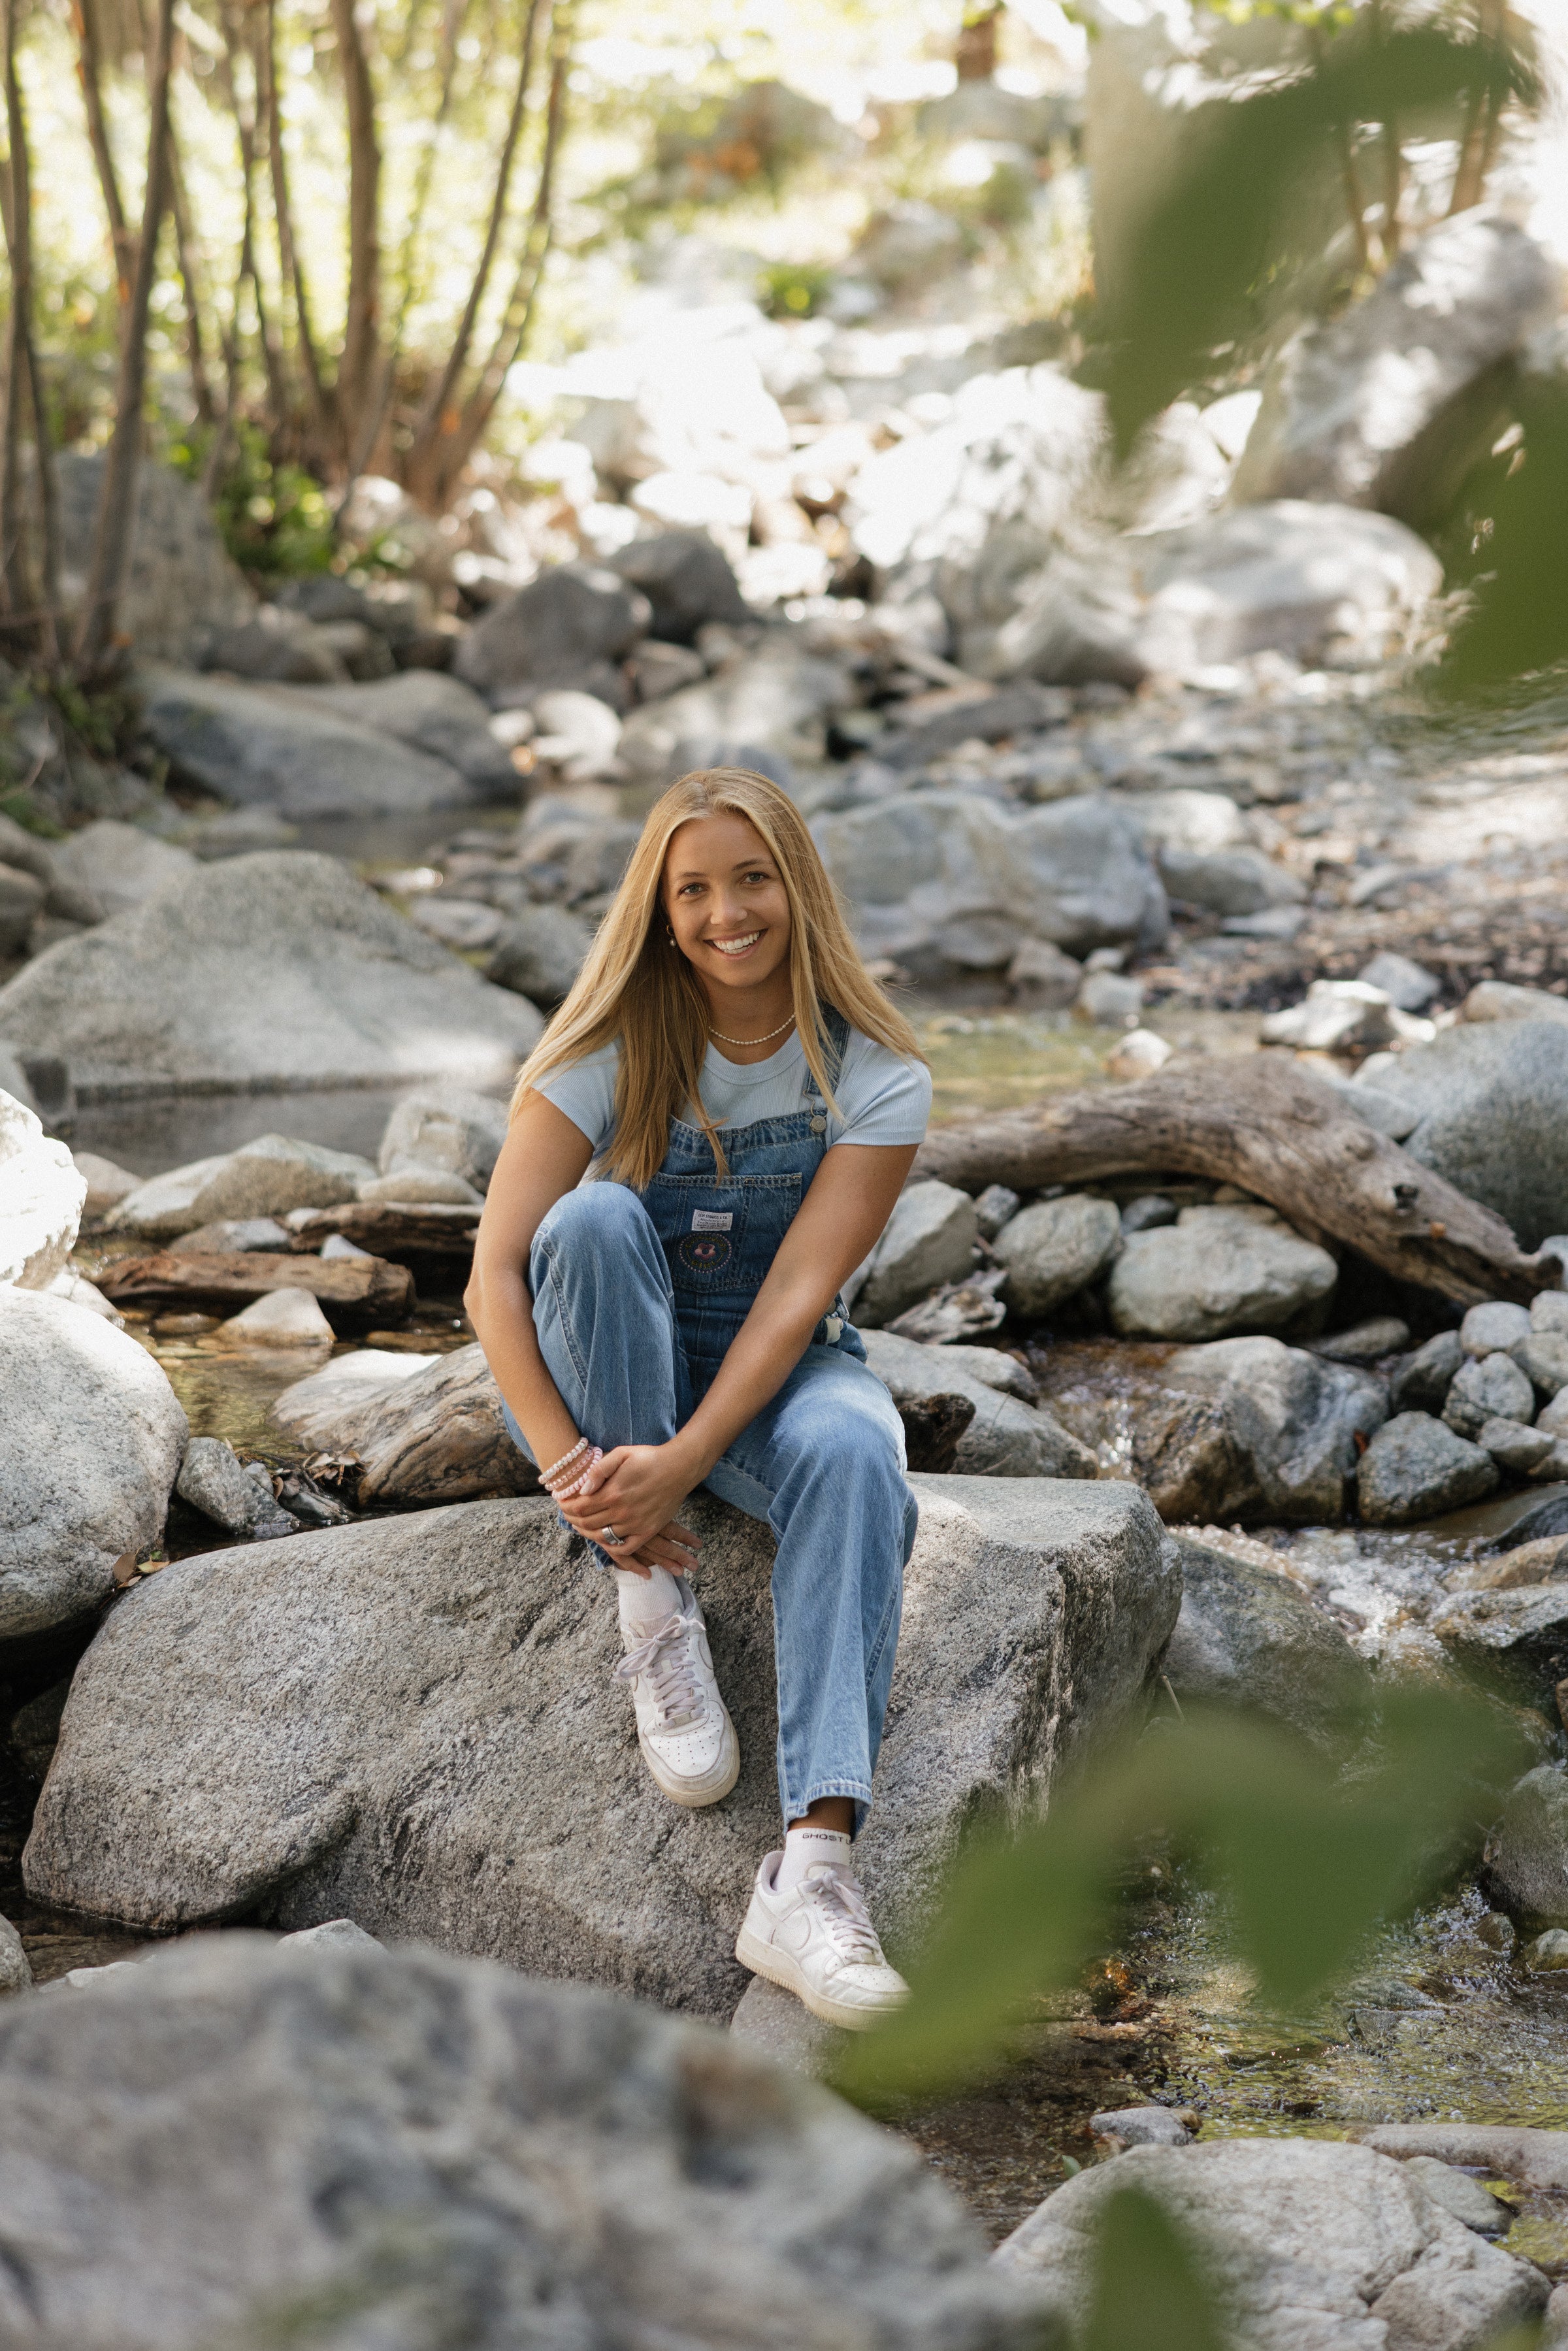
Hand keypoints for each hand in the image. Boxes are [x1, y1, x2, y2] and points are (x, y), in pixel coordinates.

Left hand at [557, 1442, 702, 1574]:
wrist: (680, 1468)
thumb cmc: (649, 1458)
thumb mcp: (621, 1454)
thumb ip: (599, 1471)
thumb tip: (583, 1490)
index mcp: (612, 1493)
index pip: (580, 1508)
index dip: (567, 1508)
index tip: (562, 1505)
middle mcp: (621, 1512)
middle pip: (588, 1524)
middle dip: (573, 1521)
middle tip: (569, 1516)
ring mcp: (635, 1524)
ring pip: (603, 1538)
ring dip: (589, 1534)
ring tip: (583, 1527)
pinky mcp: (648, 1531)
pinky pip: (625, 1548)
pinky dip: (612, 1547)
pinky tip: (606, 1540)